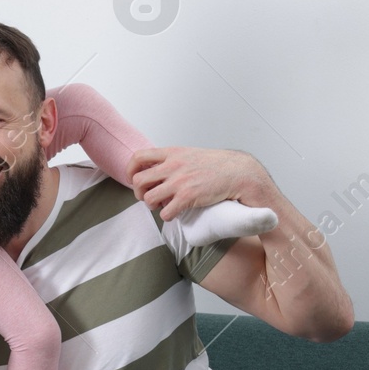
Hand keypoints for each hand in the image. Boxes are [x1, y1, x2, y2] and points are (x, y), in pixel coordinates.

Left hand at [127, 147, 268, 220]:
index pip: (138, 157)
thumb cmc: (215, 165)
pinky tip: (174, 213)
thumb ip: (172, 160)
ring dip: (152, 205)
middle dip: (139, 192)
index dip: (131, 170)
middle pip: (139, 181)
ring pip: (148, 198)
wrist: (237, 172)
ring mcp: (179, 182)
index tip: (135, 179)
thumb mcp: (189, 154)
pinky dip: (166, 216)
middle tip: (148, 197)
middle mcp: (173, 166)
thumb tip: (155, 169)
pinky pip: (165, 212)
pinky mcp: (188, 197)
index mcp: (172, 153)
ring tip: (161, 205)